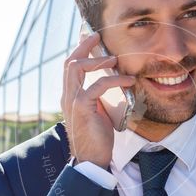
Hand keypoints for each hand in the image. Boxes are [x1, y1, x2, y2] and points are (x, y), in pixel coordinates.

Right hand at [62, 32, 135, 168]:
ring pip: (77, 68)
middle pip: (70, 62)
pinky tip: (128, 80)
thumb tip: (110, 82)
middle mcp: (67, 96)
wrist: (91, 159)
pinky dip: (114, 79)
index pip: (70, 67)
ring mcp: (72, 101)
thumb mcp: (97, 112)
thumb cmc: (97, 138)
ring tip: (114, 58)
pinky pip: (98, 85)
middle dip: (84, 46)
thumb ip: (98, 97)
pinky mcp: (82, 108)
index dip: (79, 51)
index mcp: (69, 96)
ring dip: (97, 59)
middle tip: (98, 36)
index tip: (91, 39)